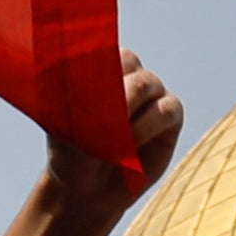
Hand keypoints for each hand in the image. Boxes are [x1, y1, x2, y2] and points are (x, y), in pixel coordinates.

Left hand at [42, 49, 184, 213]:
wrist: (86, 188)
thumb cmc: (72, 151)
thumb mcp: (65, 123)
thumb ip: (79, 98)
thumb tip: (90, 80)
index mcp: (100, 66)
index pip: (102, 47)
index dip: (93, 63)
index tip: (79, 84)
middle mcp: (128, 74)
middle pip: (128, 62)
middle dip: (110, 89)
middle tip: (94, 117)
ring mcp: (151, 93)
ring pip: (146, 84)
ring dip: (125, 109)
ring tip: (108, 138)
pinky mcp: (169, 116)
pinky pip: (166, 109)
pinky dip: (146, 126)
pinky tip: (130, 144)